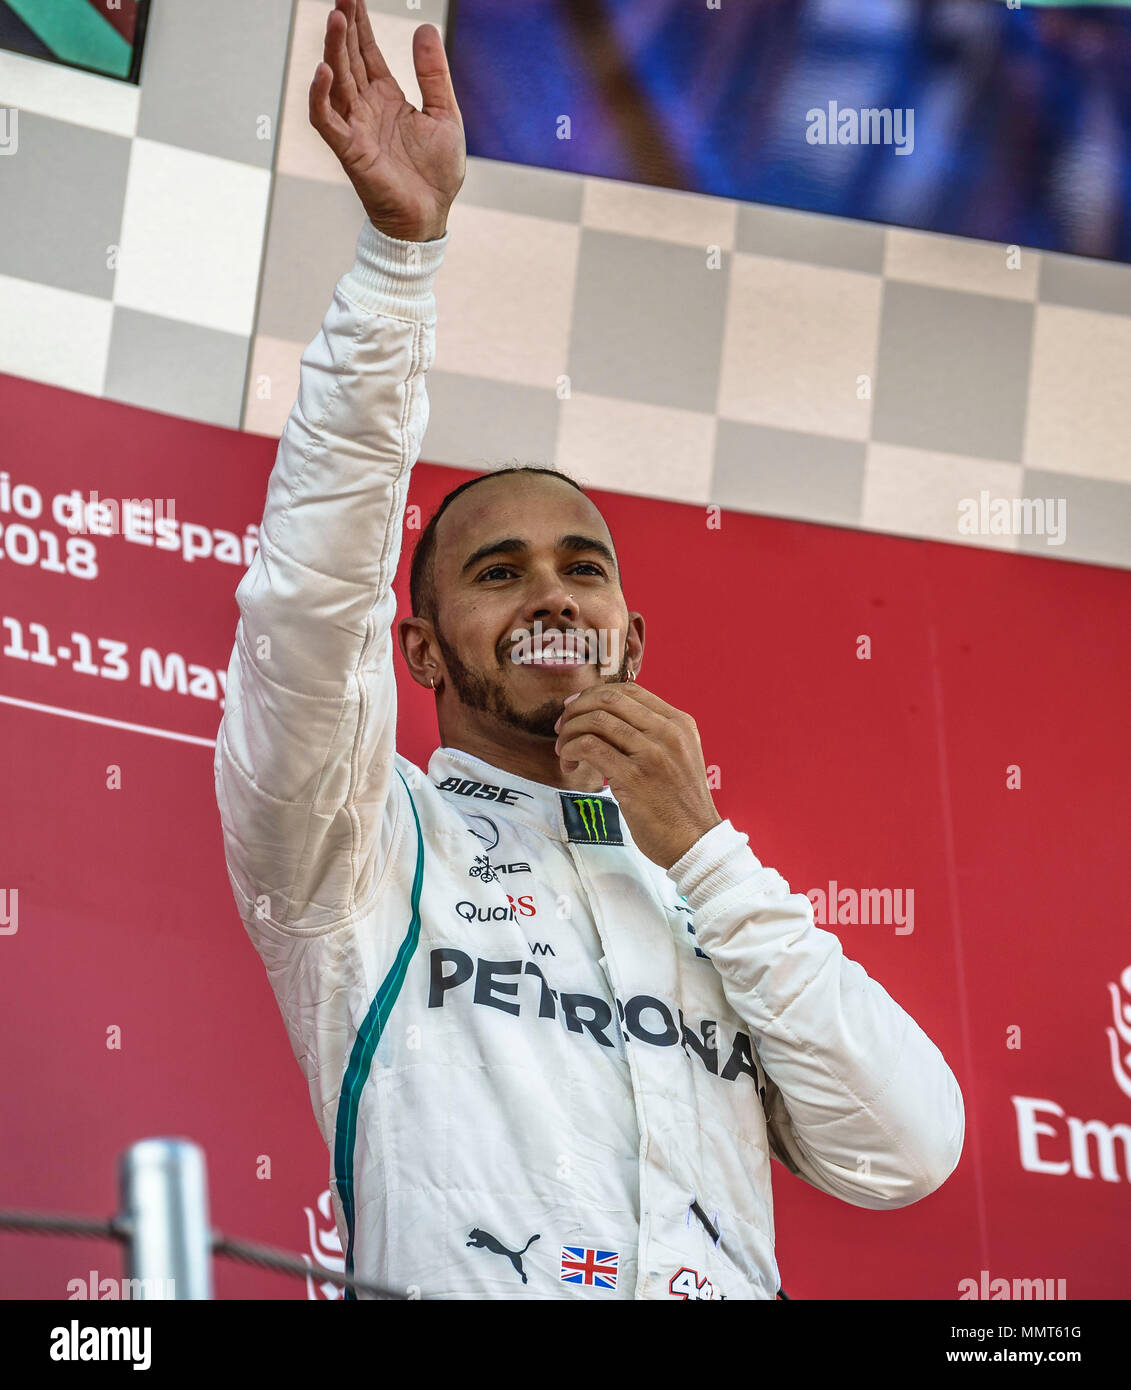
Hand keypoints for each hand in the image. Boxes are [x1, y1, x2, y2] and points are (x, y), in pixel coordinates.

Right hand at [309, 0, 465, 241]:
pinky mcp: (349, 150)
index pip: (366, 52)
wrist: (430, 215)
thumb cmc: (436, 174)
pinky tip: (324, 71)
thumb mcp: (444, 114)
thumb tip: (424, 28)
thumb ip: (433, 73)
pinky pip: (326, 119)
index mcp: (387, 97)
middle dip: (344, 26)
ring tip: (336, 17)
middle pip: (348, 58)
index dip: (360, 23)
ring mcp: (355, 127)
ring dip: (333, 49)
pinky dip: (321, 96)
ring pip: (336, 80)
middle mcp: (366, 107)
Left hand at [554, 683, 722, 869]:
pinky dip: (571, 749)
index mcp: (679, 723)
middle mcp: (668, 732)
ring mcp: (652, 753)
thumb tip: (606, 718)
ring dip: (570, 732)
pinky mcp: (634, 777)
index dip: (594, 694)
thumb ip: (652, 734)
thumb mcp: (678, 756)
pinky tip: (569, 763)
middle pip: (609, 699)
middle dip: (577, 709)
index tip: (576, 709)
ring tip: (564, 751)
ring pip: (596, 720)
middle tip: (562, 727)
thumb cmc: (678, 804)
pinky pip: (590, 747)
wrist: (695, 842)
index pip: (629, 689)